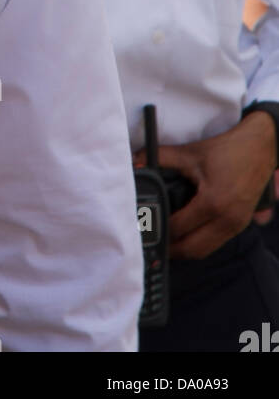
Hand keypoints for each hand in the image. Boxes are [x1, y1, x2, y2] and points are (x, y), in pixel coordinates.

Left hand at [133, 113, 276, 259]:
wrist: (261, 148)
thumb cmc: (228, 150)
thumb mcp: (190, 152)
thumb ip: (160, 158)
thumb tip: (137, 163)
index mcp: (213, 203)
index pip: (178, 228)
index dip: (159, 230)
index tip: (145, 228)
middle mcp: (227, 220)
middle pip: (192, 249)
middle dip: (171, 249)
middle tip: (153, 243)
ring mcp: (237, 225)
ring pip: (205, 250)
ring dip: (186, 249)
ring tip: (166, 241)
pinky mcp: (242, 224)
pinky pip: (217, 243)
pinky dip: (200, 243)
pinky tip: (187, 235)